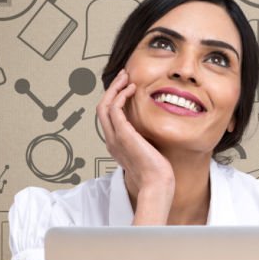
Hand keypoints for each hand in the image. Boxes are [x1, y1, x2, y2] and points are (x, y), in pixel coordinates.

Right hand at [97, 69, 174, 215]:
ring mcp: (115, 137)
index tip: (126, 87)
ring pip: (104, 105)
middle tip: (123, 76)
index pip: (108, 116)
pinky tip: (132, 89)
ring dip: (114, 87)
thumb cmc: (156, 172)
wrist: (156, 184)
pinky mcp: (122, 134)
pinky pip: (115, 108)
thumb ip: (145, 139)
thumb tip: (153, 130)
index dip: (114, 99)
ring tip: (126, 77)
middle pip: (102, 107)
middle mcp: (112, 140)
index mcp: (116, 144)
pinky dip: (121, 95)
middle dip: (112, 89)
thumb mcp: (148, 150)